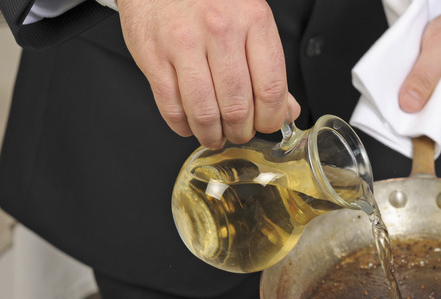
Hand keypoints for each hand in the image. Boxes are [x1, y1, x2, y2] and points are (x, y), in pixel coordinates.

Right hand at [116, 0, 300, 148]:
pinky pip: (171, 107)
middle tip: (239, 132)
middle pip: (237, 106)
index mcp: (253, 20)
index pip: (270, 88)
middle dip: (241, 131)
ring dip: (212, 135)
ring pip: (204, 112)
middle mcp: (220, 30)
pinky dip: (183, 125)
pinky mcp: (153, 56)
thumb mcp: (250, 20)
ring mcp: (183, 43)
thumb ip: (269, 68)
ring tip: (215, 136)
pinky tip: (189, 124)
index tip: (266, 125)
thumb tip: (287, 111)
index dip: (271, 119)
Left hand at [398, 4, 440, 142]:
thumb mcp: (440, 48)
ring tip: (411, 87)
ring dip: (418, 105)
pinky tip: (419, 84)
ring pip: (432, 116)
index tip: (399, 119)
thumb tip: (408, 104)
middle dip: (413, 117)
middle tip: (400, 98)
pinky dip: (423, 96)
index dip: (416, 130)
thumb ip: (423, 77)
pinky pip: (435, 104)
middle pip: (432, 128)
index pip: (437, 134)